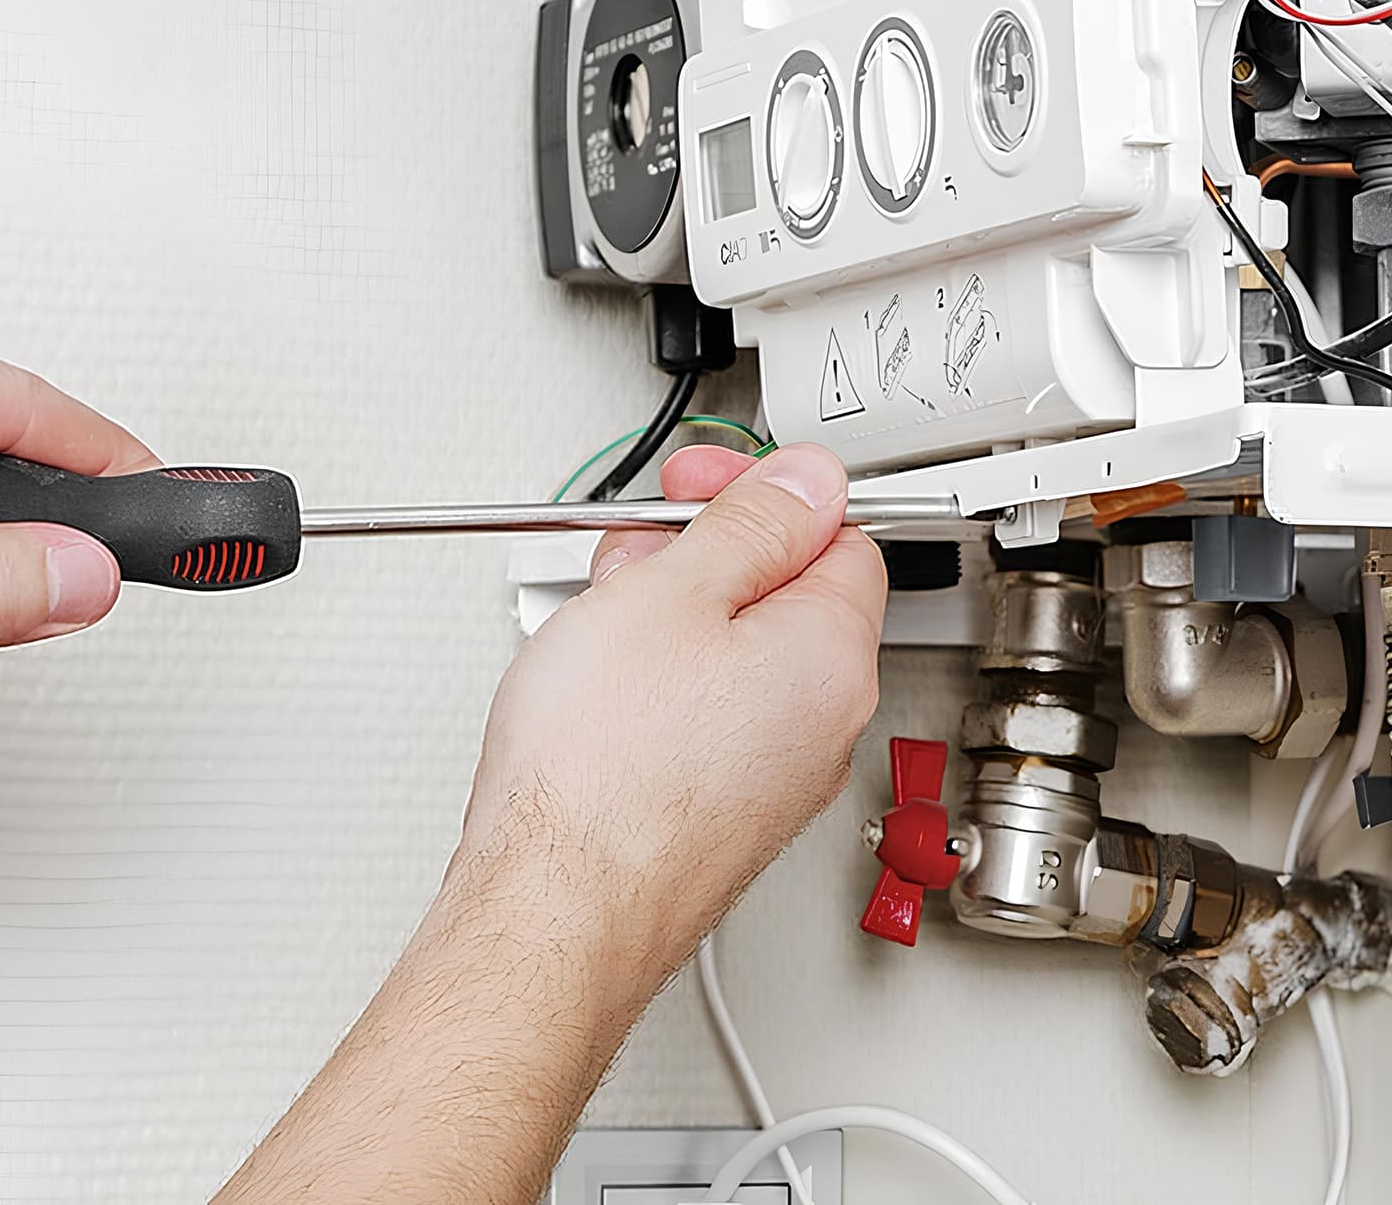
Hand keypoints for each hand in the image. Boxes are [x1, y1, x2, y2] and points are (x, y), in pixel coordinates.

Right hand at [463, 442, 886, 966]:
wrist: (553, 908)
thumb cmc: (601, 772)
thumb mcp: (667, 592)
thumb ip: (750, 524)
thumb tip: (810, 482)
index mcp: (832, 655)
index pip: (838, 535)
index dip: (764, 496)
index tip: (701, 487)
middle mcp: (821, 724)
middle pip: (783, 596)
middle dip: (704, 559)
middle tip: (631, 559)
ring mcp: (771, 777)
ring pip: (734, 658)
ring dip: (670, 622)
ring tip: (597, 634)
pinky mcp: (718, 814)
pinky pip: (703, 719)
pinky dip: (654, 690)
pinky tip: (596, 697)